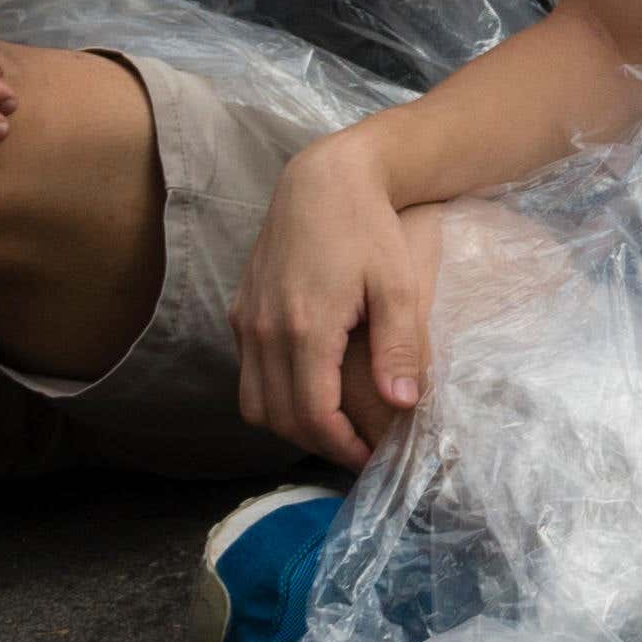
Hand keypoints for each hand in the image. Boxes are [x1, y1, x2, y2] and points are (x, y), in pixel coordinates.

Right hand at [236, 133, 442, 461]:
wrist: (322, 182)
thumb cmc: (369, 229)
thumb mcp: (398, 286)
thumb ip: (399, 347)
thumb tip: (402, 405)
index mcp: (304, 328)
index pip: (311, 414)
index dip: (340, 447)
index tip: (371, 459)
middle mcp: (263, 330)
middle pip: (277, 418)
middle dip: (318, 444)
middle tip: (358, 452)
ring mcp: (245, 321)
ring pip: (253, 402)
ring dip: (291, 425)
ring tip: (337, 429)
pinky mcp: (239, 311)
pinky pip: (248, 374)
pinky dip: (274, 396)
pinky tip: (313, 392)